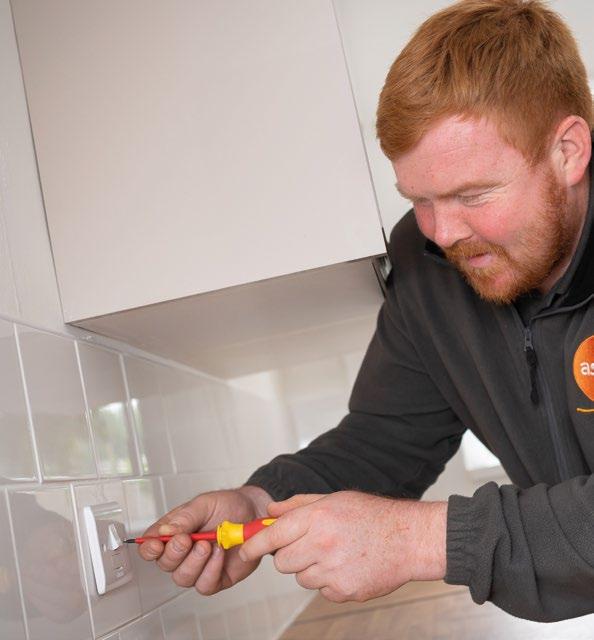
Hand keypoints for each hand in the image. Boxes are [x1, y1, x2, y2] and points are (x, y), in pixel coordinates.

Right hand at [138, 485, 270, 593]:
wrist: (255, 512)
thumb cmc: (227, 506)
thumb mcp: (204, 504)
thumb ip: (184, 517)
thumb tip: (164, 532)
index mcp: (174, 533)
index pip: (151, 547)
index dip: (149, 549)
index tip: (157, 544)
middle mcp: (183, 553)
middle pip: (165, 564)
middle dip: (174, 553)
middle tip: (188, 539)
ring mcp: (199, 567)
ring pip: (183, 578)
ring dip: (194, 562)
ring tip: (208, 544)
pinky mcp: (216, 578)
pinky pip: (205, 585)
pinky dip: (211, 570)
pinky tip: (219, 553)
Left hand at [239, 490, 446, 602]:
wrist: (409, 539)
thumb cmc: (373, 515)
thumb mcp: (334, 499)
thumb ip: (298, 504)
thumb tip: (270, 511)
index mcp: (317, 518)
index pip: (272, 535)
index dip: (254, 543)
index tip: (244, 548)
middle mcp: (322, 545)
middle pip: (282, 562)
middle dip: (288, 555)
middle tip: (306, 544)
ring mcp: (333, 571)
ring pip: (301, 577)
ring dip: (310, 567)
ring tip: (335, 552)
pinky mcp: (343, 591)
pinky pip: (321, 589)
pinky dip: (328, 580)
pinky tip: (347, 565)